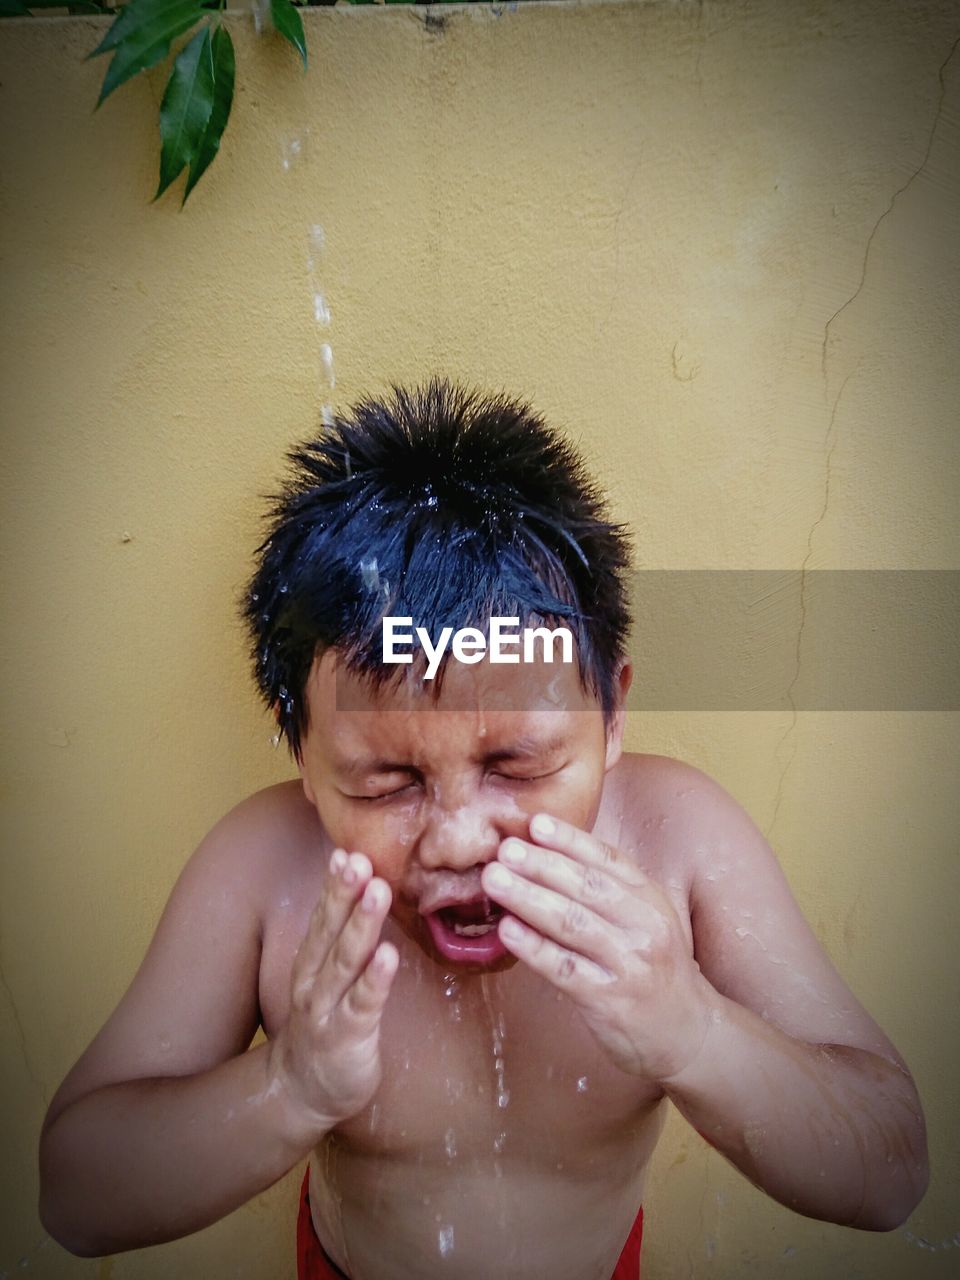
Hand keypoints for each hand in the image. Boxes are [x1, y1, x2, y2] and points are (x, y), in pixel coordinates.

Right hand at [268, 850, 398, 1138]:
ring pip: (345, 961)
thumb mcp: (328, 976)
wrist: (302, 1091)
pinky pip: (363, 1004)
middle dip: (344, 892)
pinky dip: (375, 979)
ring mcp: (327, 1009)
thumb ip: (342, 938)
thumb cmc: (325, 1024)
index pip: (324, 915)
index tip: (345, 849)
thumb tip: (366, 889)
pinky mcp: (347, 1037)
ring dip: (362, 924)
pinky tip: (388, 955)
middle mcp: (314, 980)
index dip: (334, 883)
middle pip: (330, 929)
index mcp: (312, 961)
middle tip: (359, 857)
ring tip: (378, 891)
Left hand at [481, 814, 714, 1082]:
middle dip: (542, 864)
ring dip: (529, 898)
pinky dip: (533, 947)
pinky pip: (564, 968)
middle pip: (587, 887)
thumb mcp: (646, 920)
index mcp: (650, 899)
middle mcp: (643, 927)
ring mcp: (628, 964)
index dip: (571, 840)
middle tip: (505, 848)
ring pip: (573, 923)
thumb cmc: (655, 968)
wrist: (689, 1033)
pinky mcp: (609, 999)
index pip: (608, 860)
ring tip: (495, 880)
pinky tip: (507, 930)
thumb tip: (544, 858)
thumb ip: (607, 891)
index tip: (536, 822)